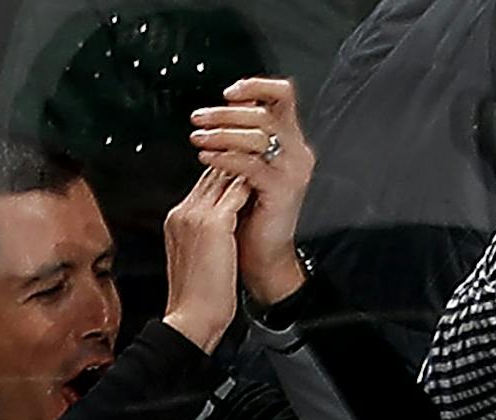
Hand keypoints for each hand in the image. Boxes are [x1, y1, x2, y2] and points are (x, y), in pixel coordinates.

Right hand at [160, 169, 250, 350]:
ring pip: (221, 176)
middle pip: (211, 174)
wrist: (191, 318)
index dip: (225, 172)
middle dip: (235, 160)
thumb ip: (206, 235)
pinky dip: (250, 182)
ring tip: (265, 155)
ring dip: (244, 164)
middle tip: (259, 149)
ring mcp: (195, 214)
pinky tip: (266, 176)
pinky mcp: (212, 223)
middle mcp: (184, 212)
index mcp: (178, 220)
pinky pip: (234, 191)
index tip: (245, 164)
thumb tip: (226, 225)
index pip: (203, 184)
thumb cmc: (199, 298)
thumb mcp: (199, 258)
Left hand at [190, 77, 314, 305]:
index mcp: (290, 142)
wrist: (262, 257)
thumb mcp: (246, 168)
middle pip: (264, 112)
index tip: (226, 93)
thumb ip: (241, 141)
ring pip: (258, 134)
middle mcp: (297, 153)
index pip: (282, 96)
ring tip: (197, 140)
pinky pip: (250, 164)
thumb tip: (221, 111)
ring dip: (221, 133)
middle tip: (198, 119)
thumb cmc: (249, 215)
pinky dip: (224, 158)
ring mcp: (293, 172)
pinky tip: (206, 159)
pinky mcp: (282, 191)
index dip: (255, 86)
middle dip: (225, 113)